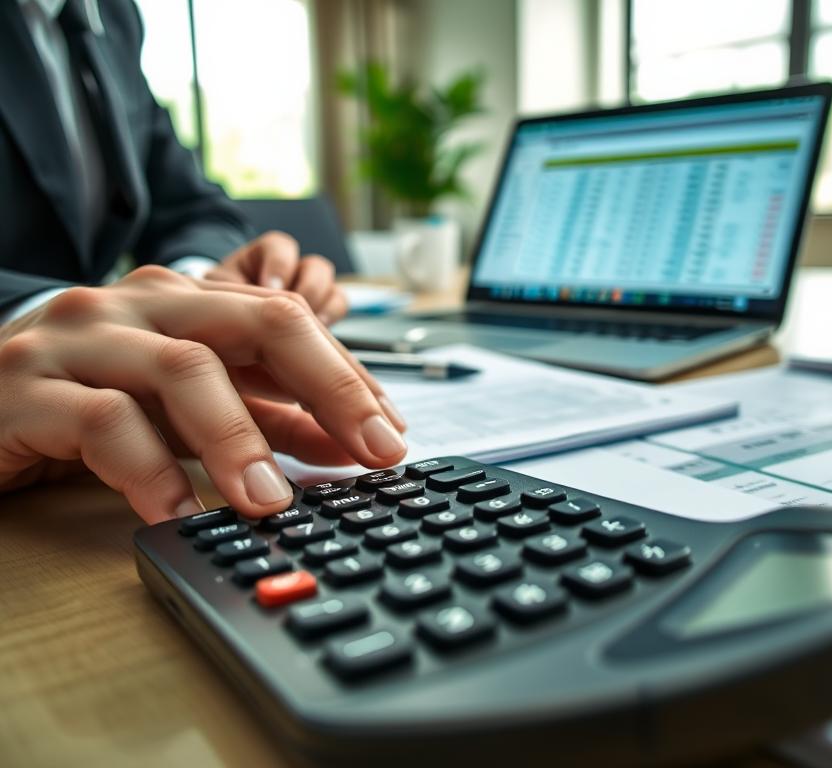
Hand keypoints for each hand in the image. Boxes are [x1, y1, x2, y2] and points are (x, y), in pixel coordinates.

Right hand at [0, 266, 406, 523]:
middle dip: (329, 385)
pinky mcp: (26, 388)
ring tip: (274, 500)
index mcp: (188, 301)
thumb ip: (264, 417)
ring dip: (240, 438)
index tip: (392, 433)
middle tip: (375, 449)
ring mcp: (83, 339)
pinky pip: (102, 422)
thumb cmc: (86, 396)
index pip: (292, 323)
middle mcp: (142, 305)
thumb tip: (347, 443)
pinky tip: (179, 511)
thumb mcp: (188, 406)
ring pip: (183, 369)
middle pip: (259, 322)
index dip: (349, 376)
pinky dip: (150, 470)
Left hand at [205, 231, 348, 324]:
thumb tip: (252, 305)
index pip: (279, 246)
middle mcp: (293, 269)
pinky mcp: (320, 309)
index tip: (270, 287)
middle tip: (295, 309)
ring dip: (323, 305)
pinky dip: (331, 318)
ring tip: (308, 325)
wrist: (222, 325)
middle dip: (308, 288)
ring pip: (333, 287)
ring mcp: (310, 290)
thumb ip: (232, 290)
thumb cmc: (218, 303)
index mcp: (264, 255)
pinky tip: (316, 333)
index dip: (280, 265)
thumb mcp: (218, 291)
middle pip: (316, 266)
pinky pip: (338, 307)